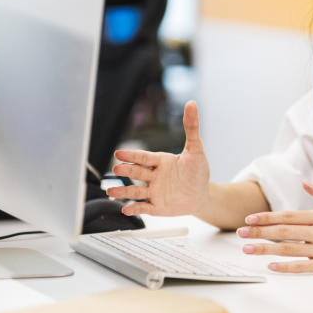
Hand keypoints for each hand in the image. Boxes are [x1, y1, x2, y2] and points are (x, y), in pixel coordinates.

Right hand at [107, 100, 210, 216]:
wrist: (202, 194)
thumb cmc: (197, 171)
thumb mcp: (196, 149)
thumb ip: (191, 128)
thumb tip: (192, 103)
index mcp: (161, 161)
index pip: (144, 157)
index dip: (132, 156)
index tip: (118, 153)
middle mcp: (154, 176)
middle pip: (137, 172)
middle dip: (126, 171)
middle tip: (116, 169)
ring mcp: (154, 192)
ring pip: (136, 191)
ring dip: (123, 191)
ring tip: (110, 191)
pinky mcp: (157, 206)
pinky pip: (144, 207)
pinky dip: (135, 208)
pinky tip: (125, 208)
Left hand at [238, 182, 312, 274]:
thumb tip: (304, 182)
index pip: (289, 216)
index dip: (267, 217)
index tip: (249, 219)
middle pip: (284, 231)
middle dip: (259, 231)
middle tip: (240, 233)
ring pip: (289, 248)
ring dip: (266, 248)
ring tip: (247, 249)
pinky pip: (303, 266)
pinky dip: (286, 266)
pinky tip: (271, 266)